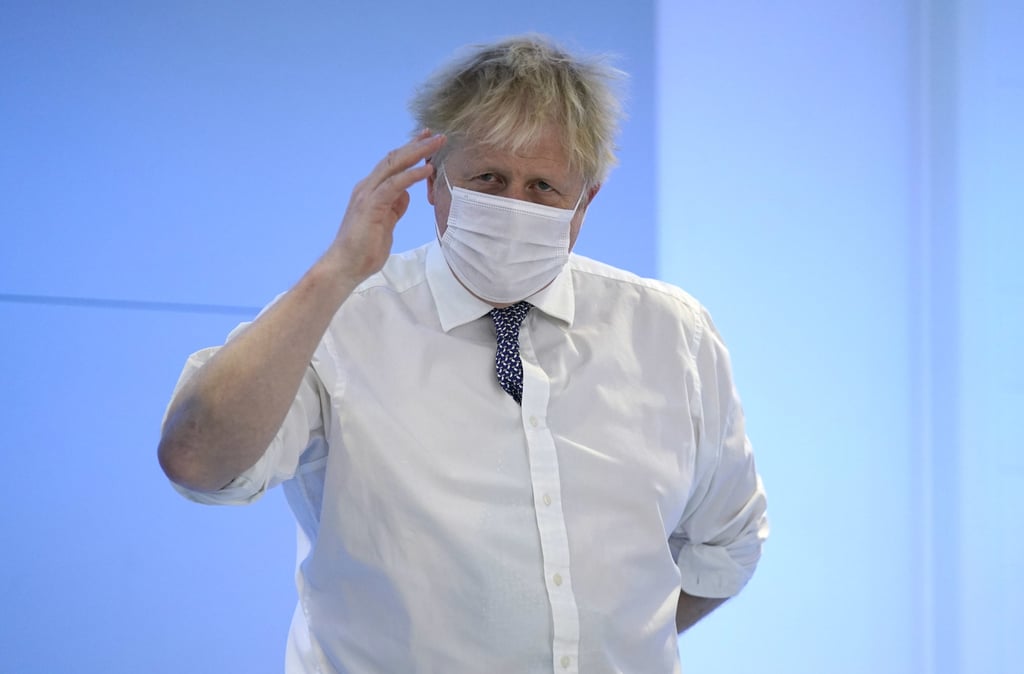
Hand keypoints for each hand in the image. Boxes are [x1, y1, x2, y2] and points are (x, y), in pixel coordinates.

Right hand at [328, 130, 445, 283]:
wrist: (346, 265)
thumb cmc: (364, 249)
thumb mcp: (386, 224)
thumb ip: (394, 208)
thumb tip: (405, 195)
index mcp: (371, 191)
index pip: (392, 165)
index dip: (410, 151)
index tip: (427, 139)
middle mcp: (368, 187)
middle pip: (394, 159)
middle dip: (416, 145)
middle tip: (436, 135)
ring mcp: (368, 194)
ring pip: (394, 166)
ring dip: (417, 153)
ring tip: (436, 144)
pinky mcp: (371, 205)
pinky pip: (394, 185)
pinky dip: (411, 175)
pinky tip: (426, 169)